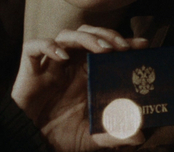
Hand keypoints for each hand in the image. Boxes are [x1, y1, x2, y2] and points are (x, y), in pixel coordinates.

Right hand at [11, 25, 148, 150]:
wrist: (30, 144)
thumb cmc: (60, 137)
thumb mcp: (91, 138)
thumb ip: (114, 135)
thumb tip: (140, 135)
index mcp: (86, 75)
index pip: (107, 48)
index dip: (124, 42)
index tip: (143, 44)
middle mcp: (70, 65)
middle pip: (88, 33)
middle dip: (107, 35)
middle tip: (123, 46)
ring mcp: (50, 65)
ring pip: (66, 34)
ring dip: (85, 37)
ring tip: (101, 49)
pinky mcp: (30, 70)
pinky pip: (33, 47)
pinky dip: (48, 46)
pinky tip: (62, 57)